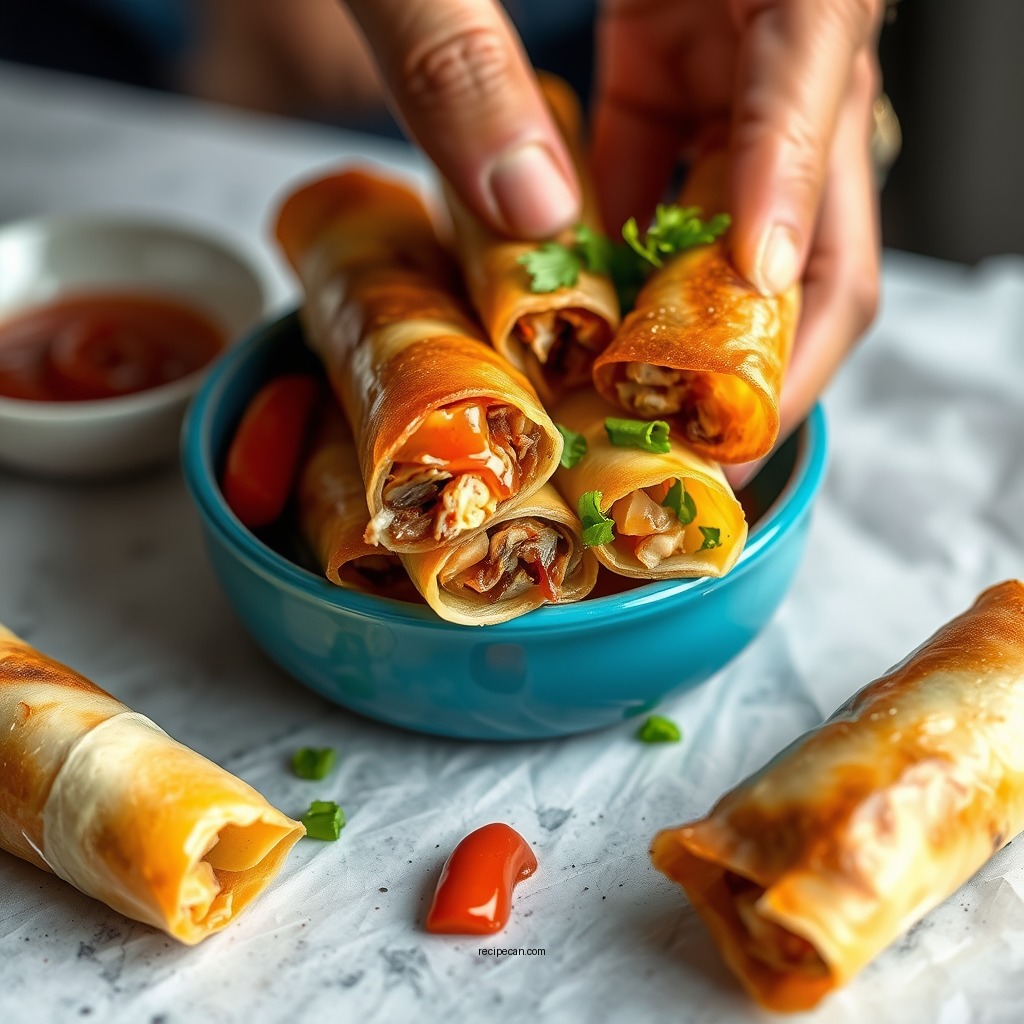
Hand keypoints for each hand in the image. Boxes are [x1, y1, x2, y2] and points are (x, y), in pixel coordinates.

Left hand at [345, 0, 883, 477]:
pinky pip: (680, 167)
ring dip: (703, 306)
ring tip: (649, 410)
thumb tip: (528, 216)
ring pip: (757, 184)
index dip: (791, 175)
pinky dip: (646, 256)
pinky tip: (600, 325)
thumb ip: (454, 56)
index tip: (750, 296)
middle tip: (713, 425)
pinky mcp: (670, 49)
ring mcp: (721, 25)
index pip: (813, 40)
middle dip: (769, 306)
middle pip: (817, 157)